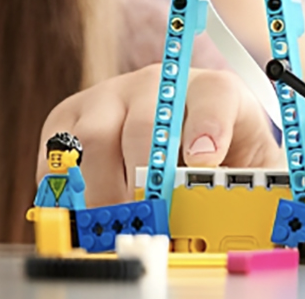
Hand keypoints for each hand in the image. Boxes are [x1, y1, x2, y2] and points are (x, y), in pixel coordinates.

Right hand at [36, 64, 281, 206]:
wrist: (179, 134)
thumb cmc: (216, 153)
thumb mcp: (246, 164)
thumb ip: (247, 182)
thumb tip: (246, 210)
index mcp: (210, 91)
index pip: (214, 96)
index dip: (209, 127)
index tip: (205, 160)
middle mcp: (157, 84)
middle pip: (146, 121)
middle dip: (146, 176)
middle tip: (152, 215)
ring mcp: (109, 95)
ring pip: (96, 136)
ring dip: (105, 188)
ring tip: (118, 221)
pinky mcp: (69, 116)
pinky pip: (57, 150)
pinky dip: (68, 186)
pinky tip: (87, 209)